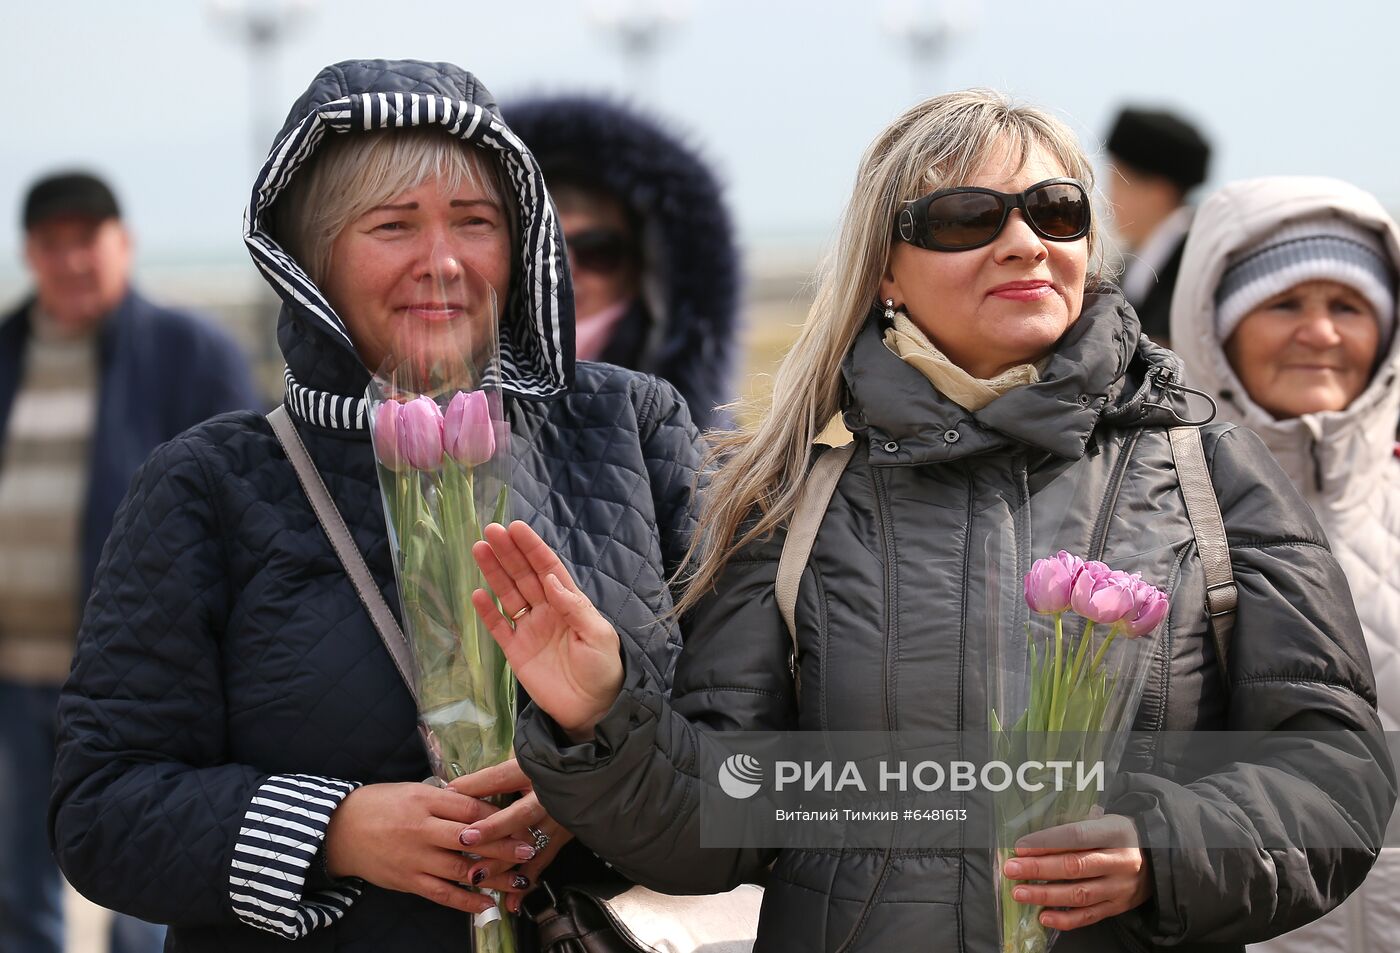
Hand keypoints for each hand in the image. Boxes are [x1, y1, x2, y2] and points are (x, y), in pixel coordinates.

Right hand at [322, 782, 501, 914]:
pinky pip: (442, 894)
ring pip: (461, 869)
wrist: (339, 830)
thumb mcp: (412, 790)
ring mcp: (415, 858)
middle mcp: (421, 829)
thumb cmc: (379, 805)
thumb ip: (444, 799)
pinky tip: (487, 904)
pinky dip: (466, 901)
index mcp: (424, 800)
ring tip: (519, 879)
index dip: (496, 814)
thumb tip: (480, 802)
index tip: (519, 818)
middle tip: (530, 848)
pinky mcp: (408, 881)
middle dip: (504, 845)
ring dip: (494, 876)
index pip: (469, 807)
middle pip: (471, 839)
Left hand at [449, 759, 573, 913]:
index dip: (481, 787)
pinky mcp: (559, 840)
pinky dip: (525, 883)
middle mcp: (545, 799)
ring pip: (527, 845)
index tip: (454, 794)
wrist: (586, 782)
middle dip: (491, 832)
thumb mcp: (520, 766)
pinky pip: (541, 864)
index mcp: (533, 773)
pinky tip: (512, 903)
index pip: (503, 779)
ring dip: (502, 863)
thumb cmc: (546, 771)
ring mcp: (555, 821)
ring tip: (477, 876)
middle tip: (465, 842)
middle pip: (517, 817)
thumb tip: (452, 789)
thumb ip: (487, 779)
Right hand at [471, 521, 622, 738]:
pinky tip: (478, 593)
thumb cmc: (603, 669)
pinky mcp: (517, 651)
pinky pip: (499, 627)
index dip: (532, 548)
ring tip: (479, 549)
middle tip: (491, 530)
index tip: (517, 529)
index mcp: (570, 603)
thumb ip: (575, 608)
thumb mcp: (598, 636)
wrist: (592, 709)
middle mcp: (547, 611)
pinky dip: (487, 612)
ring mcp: (530, 629)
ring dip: (494, 573)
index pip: (548, 569)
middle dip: (509, 553)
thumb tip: (550, 580)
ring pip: (508, 595)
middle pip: (524, 576)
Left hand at [1002, 814, 1151, 930]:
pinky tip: (1043, 916)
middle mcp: (1120, 861)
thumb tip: (1035, 832)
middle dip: (1039, 869)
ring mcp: (1121, 887)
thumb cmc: (1120, 836)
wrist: (1158, 860)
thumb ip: (1077, 825)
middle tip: (1011, 869)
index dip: (1047, 842)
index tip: (1021, 846)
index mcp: (1115, 832)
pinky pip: (1089, 916)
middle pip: (1074, 866)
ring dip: (1046, 895)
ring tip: (1020, 893)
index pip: (1076, 836)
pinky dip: (1065, 919)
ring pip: (1079, 894)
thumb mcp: (1106, 821)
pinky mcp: (1119, 907)